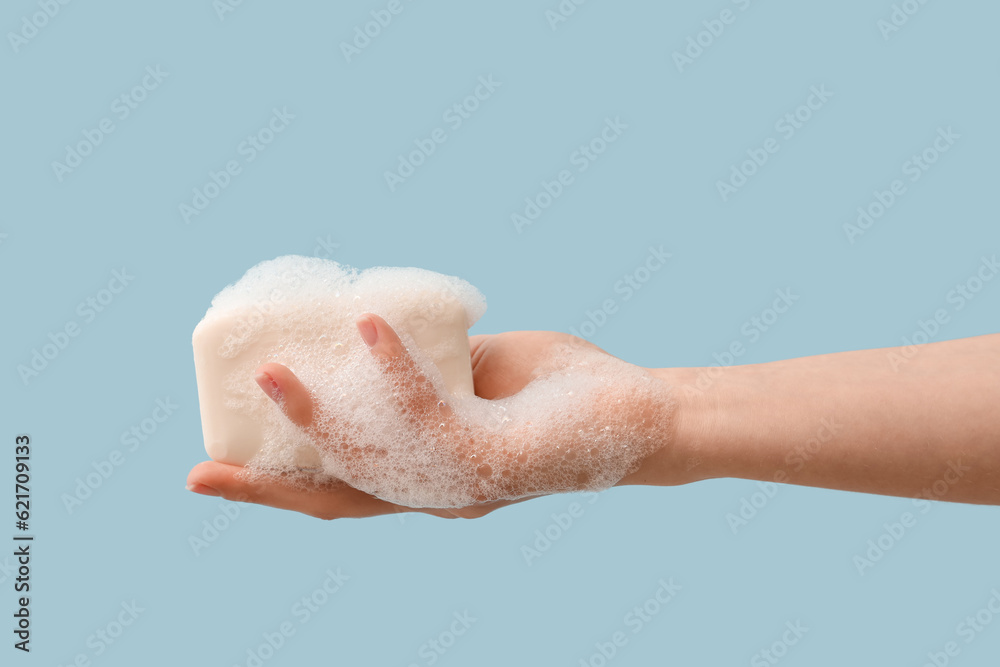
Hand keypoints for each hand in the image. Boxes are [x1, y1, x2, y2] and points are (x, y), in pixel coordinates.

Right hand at [186, 315, 655, 518]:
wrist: (646, 413)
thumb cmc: (564, 392)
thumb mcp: (479, 374)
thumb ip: (430, 369)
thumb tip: (374, 331)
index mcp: (431, 473)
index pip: (343, 486)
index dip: (279, 482)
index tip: (220, 467)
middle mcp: (440, 492)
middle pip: (338, 498)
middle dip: (266, 488)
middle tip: (199, 473)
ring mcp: (466, 484)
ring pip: (371, 462)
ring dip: (315, 416)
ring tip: (269, 369)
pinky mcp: (496, 461)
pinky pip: (430, 415)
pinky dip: (395, 369)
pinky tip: (370, 322)